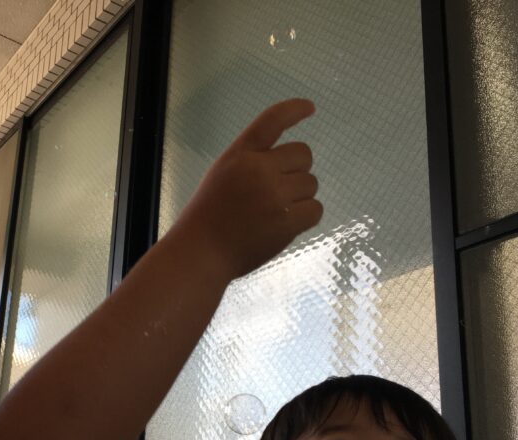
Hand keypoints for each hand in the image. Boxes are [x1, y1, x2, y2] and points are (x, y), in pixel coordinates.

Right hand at [173, 98, 321, 280]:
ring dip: (300, 196)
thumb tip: (287, 163)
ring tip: (276, 211)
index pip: (271, 121)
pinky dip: (306, 216)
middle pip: (303, 155)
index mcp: (239, 155)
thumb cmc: (207, 216)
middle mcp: (259, 169)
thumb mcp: (221, 176)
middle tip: (278, 190)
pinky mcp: (287, 221)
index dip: (293, 111)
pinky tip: (287, 223)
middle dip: (296, 170)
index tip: (310, 108)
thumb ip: (249, 164)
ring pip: (311, 183)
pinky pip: (315, 209)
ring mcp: (275, 195)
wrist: (202, 252)